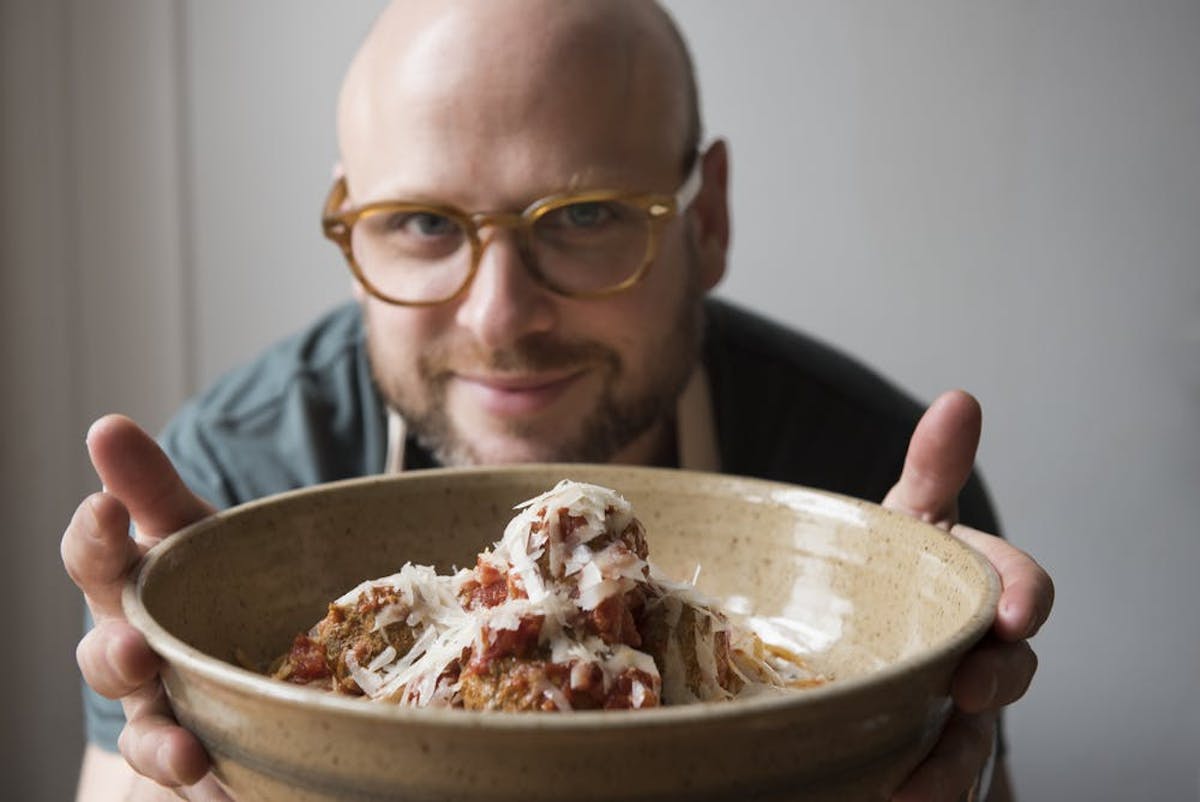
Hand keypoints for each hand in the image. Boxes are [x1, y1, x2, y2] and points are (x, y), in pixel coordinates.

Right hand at [62, 415, 231, 799]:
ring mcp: (168, 713)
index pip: (94, 562)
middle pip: (106, 661)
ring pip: (149, 737)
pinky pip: (205, 782)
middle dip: (114, 657)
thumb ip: (152, 487)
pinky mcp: (209, 763)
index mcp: (128, 589)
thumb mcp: (195, 531)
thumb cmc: (212, 581)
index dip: (95, 537)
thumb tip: (103, 424)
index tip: (108, 509)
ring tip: (186, 755)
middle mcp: (135, 656)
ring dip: (160, 746)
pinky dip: (215, 791)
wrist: (253, 651)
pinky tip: (232, 794)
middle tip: (135, 649)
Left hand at [882, 391, 1053, 801]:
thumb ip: (935, 467)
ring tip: (912, 789)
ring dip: (952, 765)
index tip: (1013, 614)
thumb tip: (961, 398)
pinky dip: (925, 793)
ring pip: (974, 740)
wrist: (864, 630)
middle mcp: (981, 649)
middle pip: (1012, 670)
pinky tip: (890, 799)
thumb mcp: (907, 518)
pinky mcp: (928, 746)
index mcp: (980, 587)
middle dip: (999, 682)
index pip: (1023, 588)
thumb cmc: (895, 569)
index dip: (1024, 599)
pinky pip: (941, 777)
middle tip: (969, 692)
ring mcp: (958, 705)